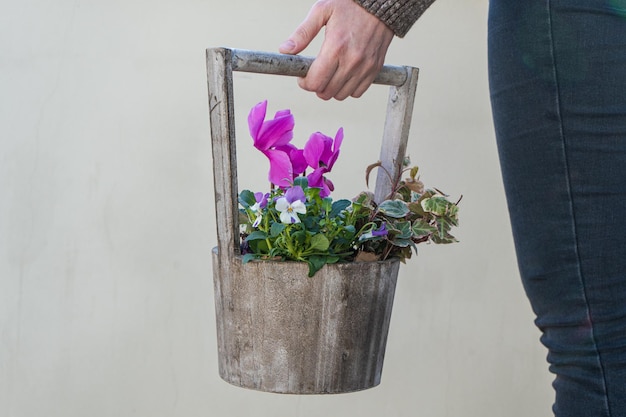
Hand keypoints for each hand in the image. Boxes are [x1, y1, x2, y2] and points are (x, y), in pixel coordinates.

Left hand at [279, 0, 393, 100]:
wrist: (381, 4)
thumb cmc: (350, 5)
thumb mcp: (322, 11)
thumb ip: (303, 33)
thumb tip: (285, 50)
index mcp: (336, 47)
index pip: (315, 82)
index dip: (305, 83)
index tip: (303, 77)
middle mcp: (352, 61)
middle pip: (326, 93)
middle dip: (316, 86)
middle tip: (316, 74)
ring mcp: (365, 67)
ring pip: (341, 95)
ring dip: (331, 89)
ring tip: (330, 74)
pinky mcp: (375, 70)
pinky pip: (357, 92)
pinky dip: (348, 89)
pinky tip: (344, 75)